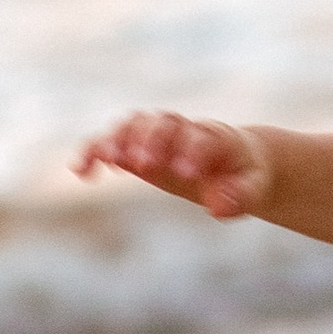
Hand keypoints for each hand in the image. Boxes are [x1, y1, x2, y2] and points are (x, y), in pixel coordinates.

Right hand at [73, 111, 273, 220]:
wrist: (231, 158)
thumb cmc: (242, 175)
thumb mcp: (252, 188)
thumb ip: (239, 197)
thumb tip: (218, 208)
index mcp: (217, 138)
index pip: (203, 138)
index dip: (194, 152)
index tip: (186, 174)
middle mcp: (185, 129)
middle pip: (164, 124)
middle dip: (153, 141)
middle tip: (146, 165)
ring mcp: (158, 134)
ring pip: (134, 125)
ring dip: (119, 140)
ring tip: (108, 160)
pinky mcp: (136, 145)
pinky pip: (110, 141)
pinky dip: (93, 150)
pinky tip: (80, 170)